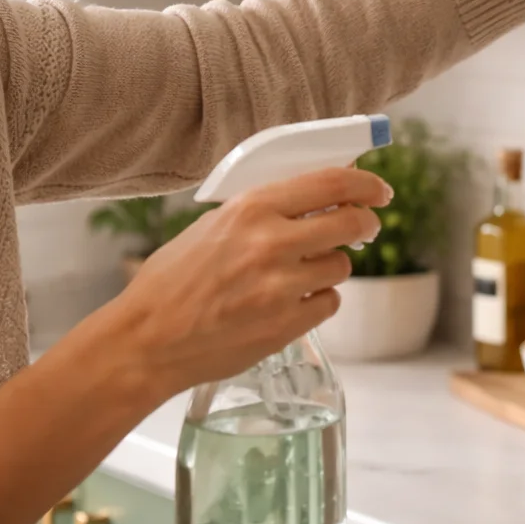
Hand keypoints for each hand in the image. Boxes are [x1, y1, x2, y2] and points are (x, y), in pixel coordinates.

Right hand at [109, 167, 389, 395]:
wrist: (146, 341)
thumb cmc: (171, 281)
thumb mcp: (213, 226)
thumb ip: (264, 211)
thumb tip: (317, 197)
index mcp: (250, 208)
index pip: (331, 182)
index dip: (365, 184)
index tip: (379, 190)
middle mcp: (270, 243)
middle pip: (350, 222)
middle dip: (365, 223)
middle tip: (364, 227)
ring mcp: (281, 286)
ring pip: (341, 265)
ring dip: (331, 266)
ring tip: (301, 273)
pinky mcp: (286, 325)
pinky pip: (329, 302)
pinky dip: (318, 300)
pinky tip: (292, 301)